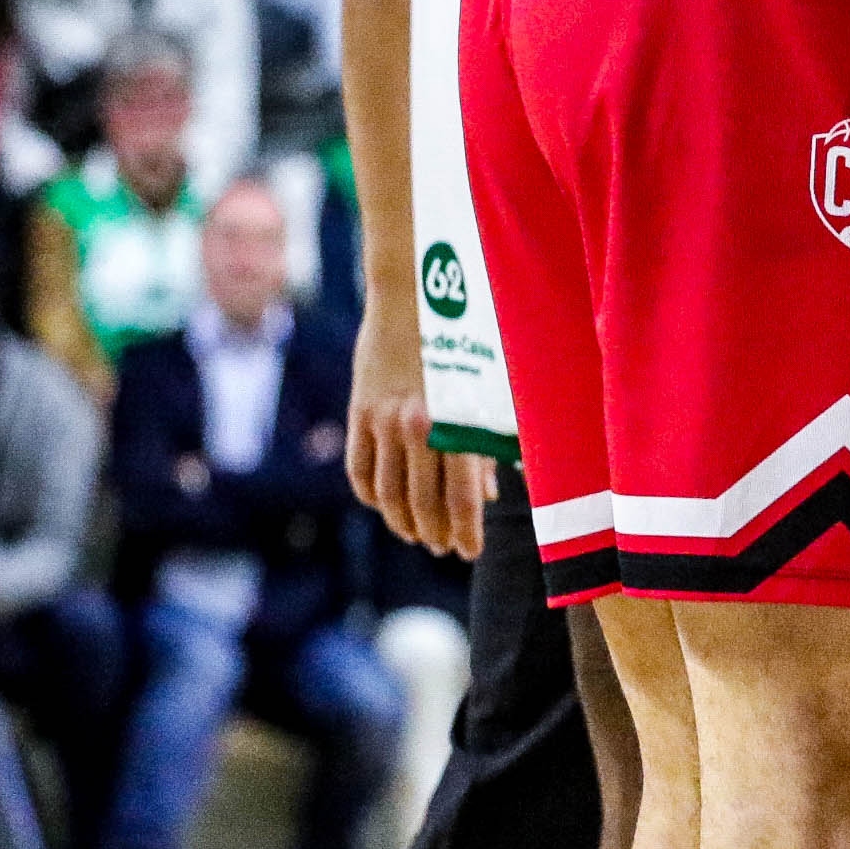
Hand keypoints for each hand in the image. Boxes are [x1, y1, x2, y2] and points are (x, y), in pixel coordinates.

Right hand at [349, 298, 488, 559]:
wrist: (411, 295)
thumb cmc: (465, 339)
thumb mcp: (488, 390)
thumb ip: (489, 445)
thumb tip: (490, 496)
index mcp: (459, 424)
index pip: (463, 500)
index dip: (466, 533)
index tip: (469, 553)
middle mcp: (420, 427)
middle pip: (422, 504)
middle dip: (434, 534)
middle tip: (442, 548)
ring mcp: (384, 422)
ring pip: (388, 494)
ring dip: (401, 522)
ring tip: (415, 534)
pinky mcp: (358, 413)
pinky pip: (360, 469)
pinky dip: (371, 494)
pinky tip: (384, 504)